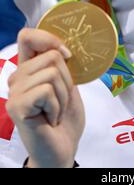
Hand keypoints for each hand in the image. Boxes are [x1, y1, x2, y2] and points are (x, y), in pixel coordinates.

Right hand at [6, 28, 84, 167]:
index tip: (66, 54)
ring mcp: (15, 91)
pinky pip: (47, 90)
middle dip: (67, 79)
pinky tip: (50, 119)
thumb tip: (63, 47)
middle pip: (51, 55)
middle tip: (60, 101)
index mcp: (29, 68)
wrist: (63, 148)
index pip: (27, 36)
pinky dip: (56, 106)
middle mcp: (17, 76)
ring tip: (55, 111)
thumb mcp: (67, 83)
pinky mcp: (17, 105)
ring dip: (63, 95)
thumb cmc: (65, 117)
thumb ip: (61, 64)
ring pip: (52, 72)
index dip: (48, 38)